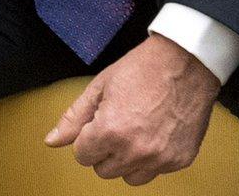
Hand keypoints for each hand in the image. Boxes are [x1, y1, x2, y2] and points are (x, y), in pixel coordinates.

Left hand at [45, 34, 218, 185]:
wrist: (187, 62)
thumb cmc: (143, 69)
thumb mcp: (100, 87)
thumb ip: (74, 118)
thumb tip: (52, 141)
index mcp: (110, 131)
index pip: (82, 156)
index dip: (87, 137)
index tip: (98, 121)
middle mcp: (135, 150)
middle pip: (103, 170)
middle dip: (104, 149)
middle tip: (117, 123)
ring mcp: (160, 158)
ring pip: (129, 177)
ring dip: (126, 160)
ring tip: (134, 131)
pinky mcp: (180, 160)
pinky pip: (155, 172)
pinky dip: (152, 158)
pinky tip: (155, 132)